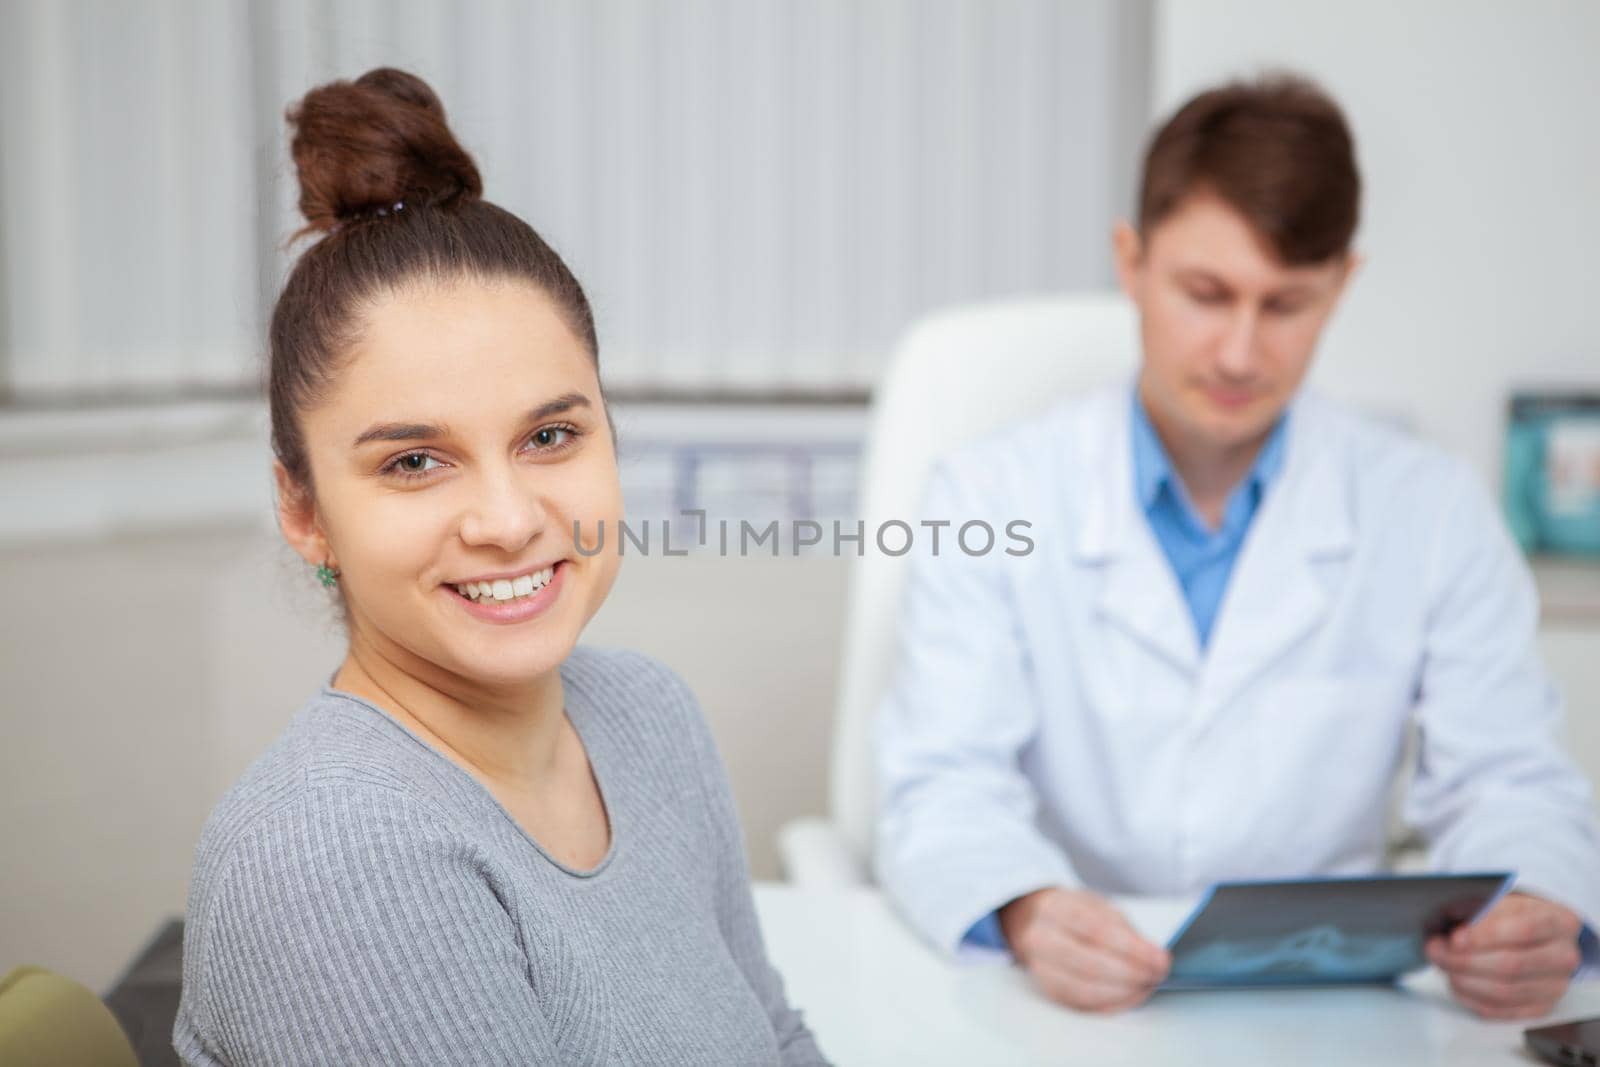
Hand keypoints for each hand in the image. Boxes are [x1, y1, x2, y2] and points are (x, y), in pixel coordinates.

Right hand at [998, 887, 1170, 1012]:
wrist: (1040, 924)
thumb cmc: (1078, 916)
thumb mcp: (1101, 908)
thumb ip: (1126, 931)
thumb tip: (1154, 957)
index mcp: (1056, 908)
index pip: (1096, 930)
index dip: (1132, 948)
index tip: (1160, 959)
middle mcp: (1041, 937)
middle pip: (1088, 963)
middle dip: (1129, 973)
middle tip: (1156, 975)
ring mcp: (1041, 967)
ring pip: (1082, 989)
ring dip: (1122, 992)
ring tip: (1145, 986)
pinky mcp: (1048, 990)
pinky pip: (1082, 1004)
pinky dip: (1111, 1003)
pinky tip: (1129, 996)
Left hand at [1425, 891, 1582, 1018]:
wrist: (1530, 934)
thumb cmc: (1509, 913)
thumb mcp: (1498, 898)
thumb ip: (1478, 907)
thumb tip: (1448, 922)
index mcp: (1559, 921)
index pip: (1525, 929)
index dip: (1486, 935)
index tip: (1456, 938)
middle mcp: (1564, 956)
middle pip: (1511, 965)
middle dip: (1465, 959)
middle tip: (1435, 949)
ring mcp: (1555, 986)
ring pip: (1504, 991)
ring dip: (1464, 979)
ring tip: (1442, 963)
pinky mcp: (1540, 1007)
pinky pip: (1501, 1010)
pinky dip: (1471, 998)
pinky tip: (1455, 983)